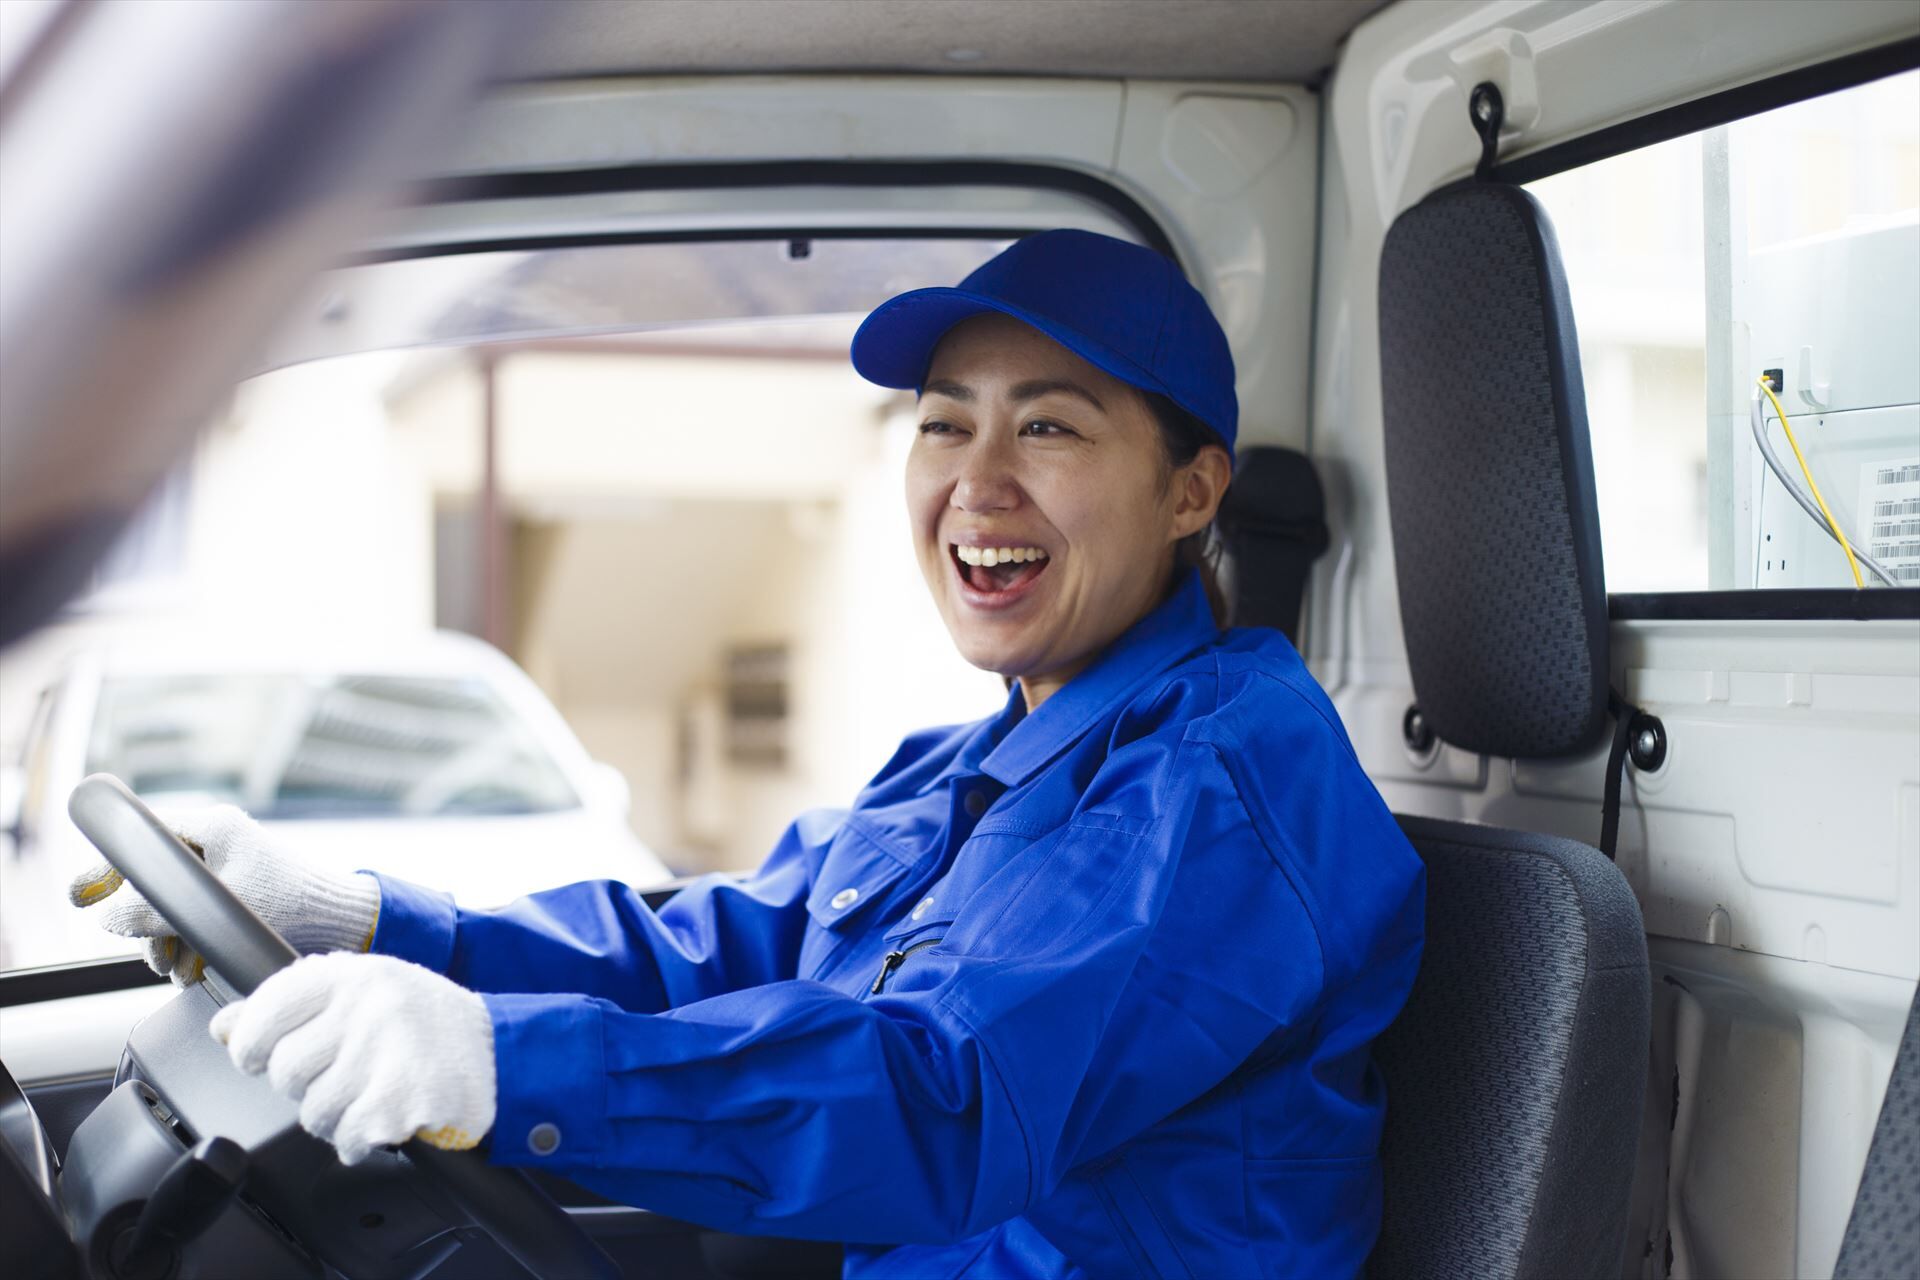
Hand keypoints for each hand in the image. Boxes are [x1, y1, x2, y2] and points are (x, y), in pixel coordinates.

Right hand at [67, 804, 380, 984]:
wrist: (343, 923)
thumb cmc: (294, 903)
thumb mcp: (217, 907)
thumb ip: (156, 910)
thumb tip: (106, 917)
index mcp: (213, 828)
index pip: (144, 837)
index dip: (107, 867)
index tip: (80, 895)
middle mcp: (217, 845)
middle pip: (153, 877)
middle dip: (138, 917)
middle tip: (128, 940)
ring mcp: (227, 873)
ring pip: (173, 905)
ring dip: (163, 940)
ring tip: (171, 966)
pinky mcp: (239, 901)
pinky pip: (197, 920)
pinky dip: (188, 945)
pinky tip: (190, 969)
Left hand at [211, 952, 496, 1164]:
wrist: (498, 1052)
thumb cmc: (420, 1023)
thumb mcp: (358, 995)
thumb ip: (288, 1007)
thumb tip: (224, 1027)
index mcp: (351, 973)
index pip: (264, 1014)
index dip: (253, 1046)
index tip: (263, 1055)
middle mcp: (368, 1005)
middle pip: (285, 1071)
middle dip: (306, 1085)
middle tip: (341, 1074)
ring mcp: (387, 1050)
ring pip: (313, 1112)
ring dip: (335, 1117)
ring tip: (367, 1095)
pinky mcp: (404, 1097)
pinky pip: (347, 1138)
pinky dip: (360, 1139)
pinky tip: (383, 1116)